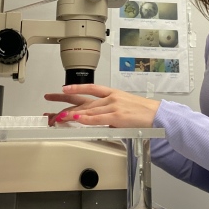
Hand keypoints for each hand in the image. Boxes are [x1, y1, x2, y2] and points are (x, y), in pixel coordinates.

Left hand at [44, 84, 160, 127]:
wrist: (158, 115)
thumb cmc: (143, 113)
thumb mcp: (124, 106)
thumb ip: (109, 111)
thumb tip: (97, 118)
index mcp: (112, 94)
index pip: (89, 89)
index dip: (74, 88)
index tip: (62, 89)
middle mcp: (110, 98)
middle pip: (83, 100)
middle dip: (64, 101)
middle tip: (50, 100)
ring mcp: (113, 107)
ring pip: (87, 110)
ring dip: (70, 114)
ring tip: (57, 117)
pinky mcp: (117, 117)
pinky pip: (97, 119)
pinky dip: (86, 119)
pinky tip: (76, 120)